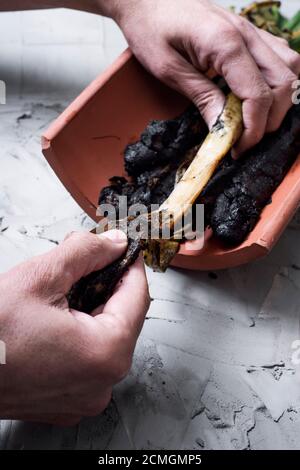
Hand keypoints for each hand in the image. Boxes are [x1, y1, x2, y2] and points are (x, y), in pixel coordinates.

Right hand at [0, 230, 148, 424]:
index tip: (124, 249)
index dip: (130, 266)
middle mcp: (100, 384)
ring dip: (91, 308)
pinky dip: (79, 334)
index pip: (137, 297)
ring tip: (63, 290)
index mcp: (104, 354)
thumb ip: (86, 253)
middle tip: (87, 261)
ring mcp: (83, 396)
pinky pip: (87, 359)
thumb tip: (113, 243)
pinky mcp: (66, 400)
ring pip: (104, 337)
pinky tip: (57, 319)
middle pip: (122, 318)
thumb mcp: (40, 277)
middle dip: (105, 284)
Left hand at [112, 0, 299, 155]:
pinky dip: (277, 82)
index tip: (239, 149)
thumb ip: (201, 97)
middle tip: (246, 141)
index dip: (254, 129)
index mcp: (226, 43)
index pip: (258, 94)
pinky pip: (280, 57)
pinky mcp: (249, 32)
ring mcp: (251, 30)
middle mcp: (247, 34)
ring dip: (280, 101)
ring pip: (291, 68)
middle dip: (270, 120)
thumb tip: (223, 130)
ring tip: (255, 122)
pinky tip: (258, 96)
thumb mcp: (168, 69)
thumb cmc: (150, 28)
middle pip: (284, 83)